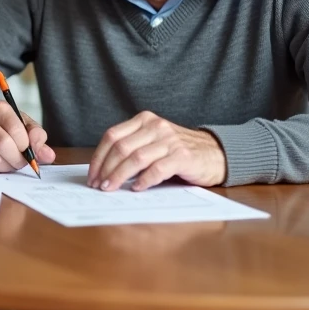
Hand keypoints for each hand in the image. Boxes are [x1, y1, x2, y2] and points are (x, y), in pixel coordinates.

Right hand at [0, 100, 55, 172]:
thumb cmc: (6, 126)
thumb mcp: (24, 125)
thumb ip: (38, 138)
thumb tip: (47, 156)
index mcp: (0, 108)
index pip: (17, 132)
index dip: (26, 148)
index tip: (27, 151)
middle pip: (4, 146)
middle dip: (17, 160)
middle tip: (20, 162)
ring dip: (6, 167)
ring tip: (8, 162)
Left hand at [87, 111, 225, 191]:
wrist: (216, 154)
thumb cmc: (179, 151)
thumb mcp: (153, 142)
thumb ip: (133, 148)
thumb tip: (104, 170)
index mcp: (144, 120)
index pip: (112, 136)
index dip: (98, 157)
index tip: (92, 174)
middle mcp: (155, 126)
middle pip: (121, 147)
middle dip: (106, 169)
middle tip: (98, 185)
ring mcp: (169, 140)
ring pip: (135, 158)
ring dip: (119, 176)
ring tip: (111, 188)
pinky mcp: (182, 156)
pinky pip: (157, 169)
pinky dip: (143, 180)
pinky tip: (136, 189)